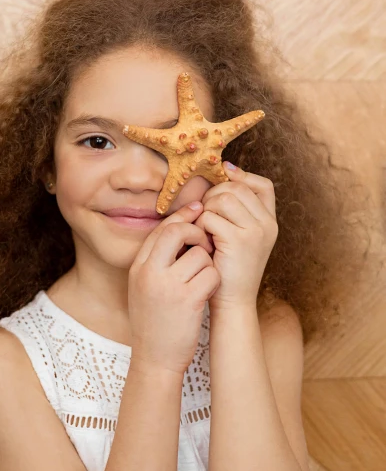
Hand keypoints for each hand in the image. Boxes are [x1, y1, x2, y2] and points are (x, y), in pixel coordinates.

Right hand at [128, 202, 219, 374]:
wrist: (154, 359)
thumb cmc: (154, 320)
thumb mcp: (144, 286)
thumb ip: (157, 259)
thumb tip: (180, 228)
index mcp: (139, 266)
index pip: (162, 229)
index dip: (183, 216)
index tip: (198, 210)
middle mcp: (150, 272)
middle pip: (178, 231)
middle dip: (197, 233)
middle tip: (204, 245)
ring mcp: (168, 285)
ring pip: (200, 254)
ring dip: (208, 265)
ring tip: (201, 281)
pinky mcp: (188, 300)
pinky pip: (211, 274)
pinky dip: (214, 281)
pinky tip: (206, 293)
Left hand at [194, 163, 277, 311]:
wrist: (232, 302)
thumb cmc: (229, 267)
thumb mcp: (240, 234)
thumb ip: (238, 208)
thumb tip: (225, 167)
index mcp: (270, 222)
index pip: (263, 185)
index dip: (243, 175)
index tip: (223, 174)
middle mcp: (268, 225)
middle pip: (237, 188)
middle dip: (214, 196)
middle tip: (205, 215)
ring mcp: (256, 232)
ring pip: (223, 198)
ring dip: (206, 210)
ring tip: (204, 229)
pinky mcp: (239, 241)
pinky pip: (210, 217)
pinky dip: (200, 226)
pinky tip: (202, 242)